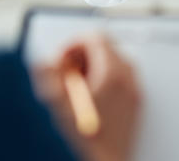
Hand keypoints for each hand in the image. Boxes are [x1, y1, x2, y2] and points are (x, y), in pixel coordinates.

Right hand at [34, 35, 140, 160]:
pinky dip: (102, 81)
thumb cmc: (86, 142)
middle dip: (81, 57)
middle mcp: (128, 79)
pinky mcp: (134, 105)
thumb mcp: (58, 104)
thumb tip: (44, 64)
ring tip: (74, 90)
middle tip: (65, 74)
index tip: (62, 60)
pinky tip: (86, 101)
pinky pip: (119, 79)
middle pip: (105, 48)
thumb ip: (48, 76)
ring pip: (113, 63)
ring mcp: (133, 92)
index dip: (73, 44)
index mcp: (112, 73)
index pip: (95, 37)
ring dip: (91, 69)